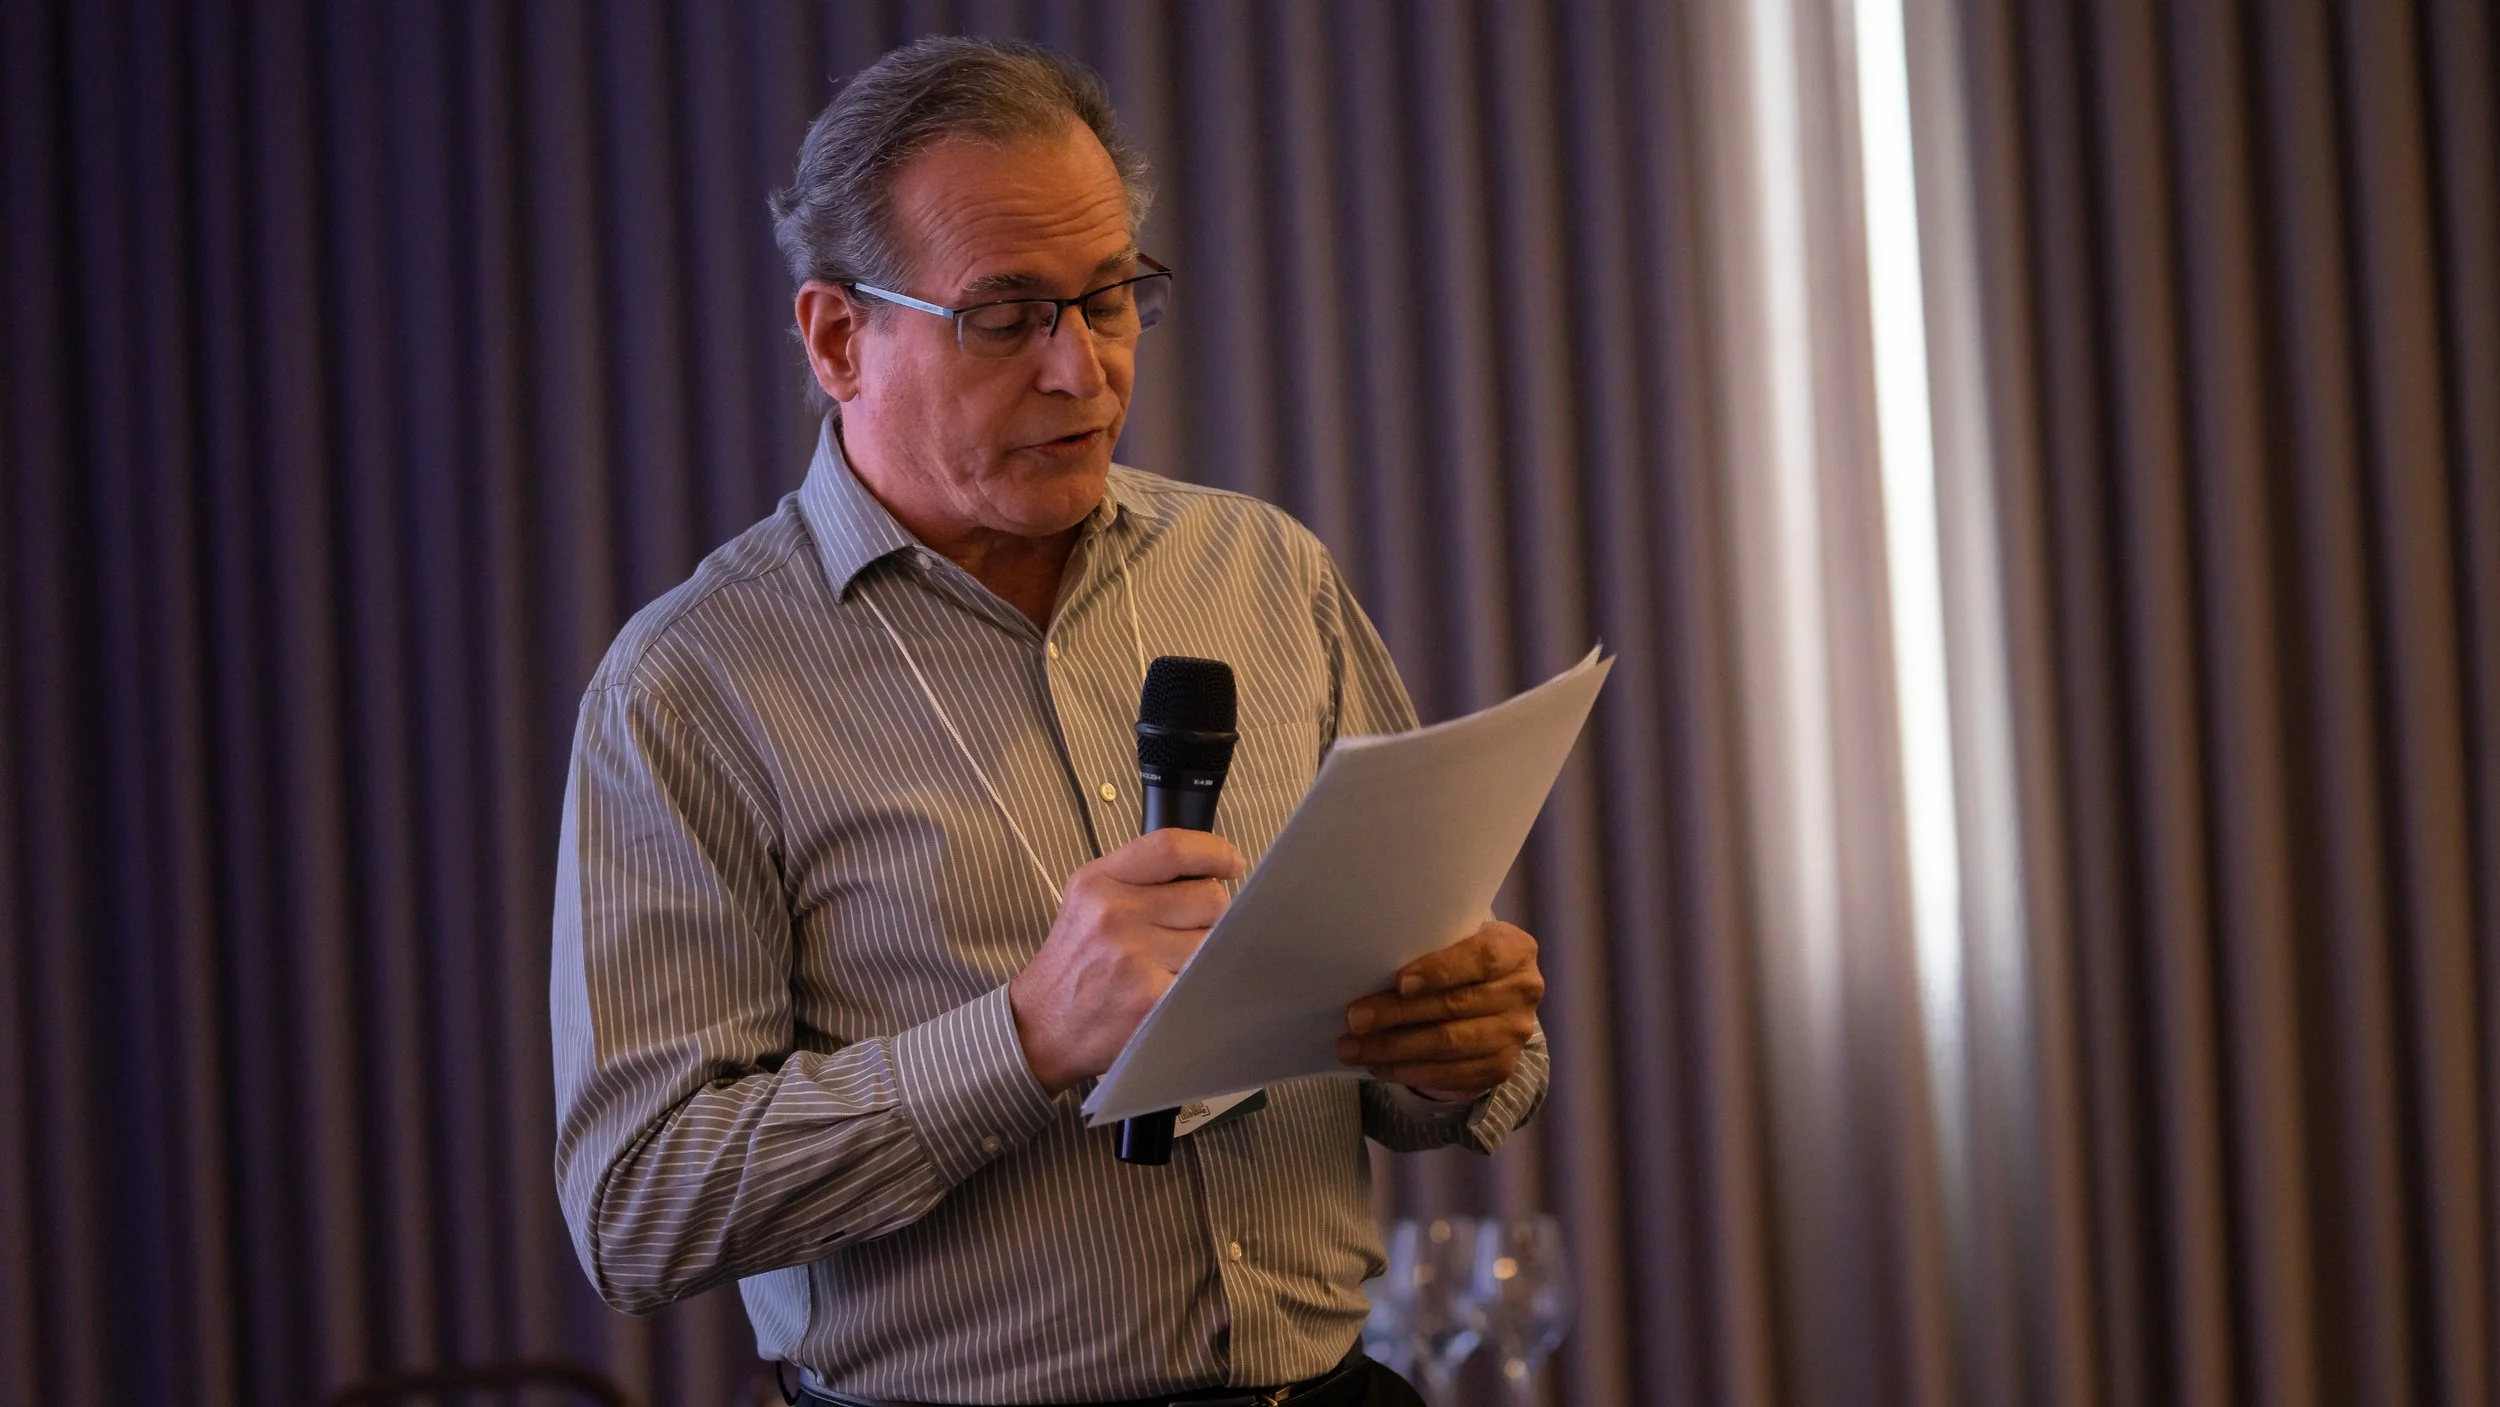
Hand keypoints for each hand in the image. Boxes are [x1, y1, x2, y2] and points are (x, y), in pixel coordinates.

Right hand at [1008, 829, 1246, 1093]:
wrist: (1039, 1027)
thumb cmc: (1075, 964)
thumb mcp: (1089, 901)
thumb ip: (1141, 880)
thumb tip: (1211, 872)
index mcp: (1099, 881)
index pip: (1173, 848)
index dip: (1214, 852)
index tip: (1231, 865)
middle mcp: (1114, 913)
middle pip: (1210, 897)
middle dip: (1209, 917)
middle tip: (1182, 937)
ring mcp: (1133, 957)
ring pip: (1215, 941)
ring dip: (1205, 955)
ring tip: (1171, 968)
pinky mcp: (1151, 997)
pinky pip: (1206, 979)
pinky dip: (1201, 987)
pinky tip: (1175, 993)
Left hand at [1336, 921, 1543, 1101]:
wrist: (1495, 995)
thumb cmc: (1462, 957)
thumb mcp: (1458, 939)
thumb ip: (1430, 947)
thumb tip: (1369, 969)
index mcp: (1515, 950)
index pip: (1480, 959)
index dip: (1439, 971)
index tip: (1399, 983)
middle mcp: (1524, 992)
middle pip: (1455, 1006)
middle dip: (1397, 1014)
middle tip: (1355, 1019)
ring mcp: (1515, 1034)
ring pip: (1448, 1044)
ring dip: (1394, 1049)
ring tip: (1352, 1048)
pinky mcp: (1501, 1068)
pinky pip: (1450, 1075)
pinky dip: (1408, 1072)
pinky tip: (1377, 1065)